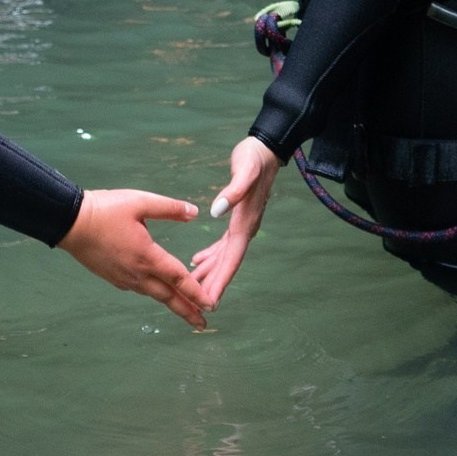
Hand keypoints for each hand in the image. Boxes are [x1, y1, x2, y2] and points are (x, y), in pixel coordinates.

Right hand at [58, 188, 208, 328]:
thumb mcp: (140, 202)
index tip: (211, 305)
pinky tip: (156, 291)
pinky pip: (139, 289)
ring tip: (185, 311)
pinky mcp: (113, 277)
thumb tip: (194, 213)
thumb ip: (169, 208)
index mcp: (148, 256)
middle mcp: (137, 273)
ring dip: (171, 303)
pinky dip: (154, 293)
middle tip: (203, 323)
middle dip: (187, 311)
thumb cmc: (104, 210)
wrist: (70, 223)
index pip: (179, 279)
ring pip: (153, 294)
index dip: (197, 293)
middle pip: (168, 297)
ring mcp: (124, 278)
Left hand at [188, 137, 277, 308]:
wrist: (264, 150)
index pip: (232, 258)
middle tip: (197, 305)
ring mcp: (241, 224)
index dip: (221, 280)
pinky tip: (197, 261)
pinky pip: (222, 244)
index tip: (210, 300)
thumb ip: (233, 191)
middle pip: (227, 263)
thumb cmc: (253, 159)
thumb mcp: (244, 171)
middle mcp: (245, 228)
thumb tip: (216, 211)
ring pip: (224, 256)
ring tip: (192, 288)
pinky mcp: (236, 217)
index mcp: (245, 223)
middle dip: (213, 284)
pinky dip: (210, 255)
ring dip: (210, 273)